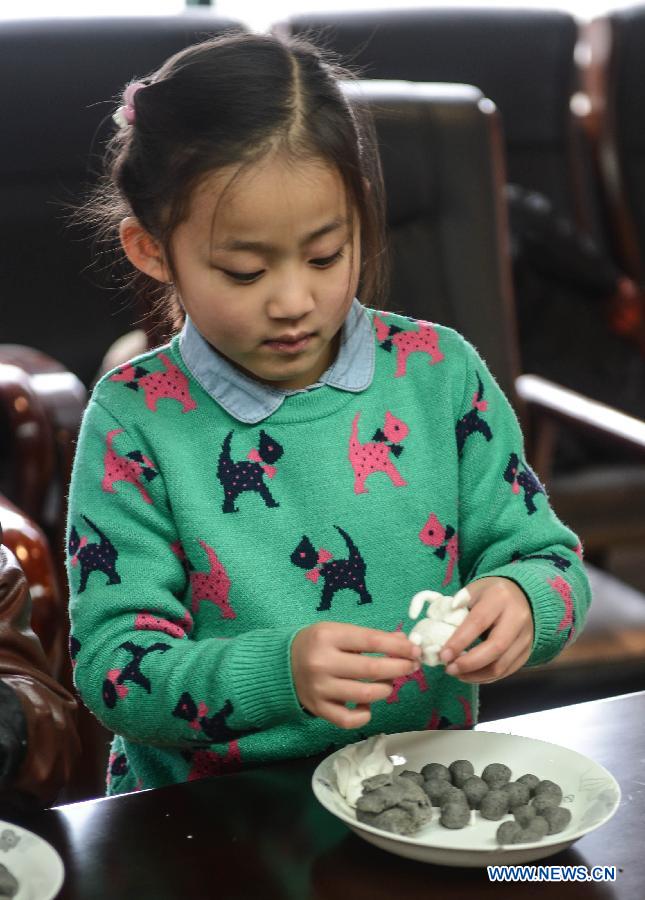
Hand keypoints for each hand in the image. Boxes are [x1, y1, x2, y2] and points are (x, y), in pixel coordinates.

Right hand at [291, 622, 421, 728]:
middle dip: (399, 668)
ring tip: (388, 683)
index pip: (371, 641)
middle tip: (411, 666)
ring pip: (365, 695)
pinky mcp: (318, 709)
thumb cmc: (317, 644)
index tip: (414, 650)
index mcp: (328, 636)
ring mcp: (319, 688)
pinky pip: (348, 720)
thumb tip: (404, 642)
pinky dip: (364, 714)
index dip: (398, 647)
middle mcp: (322, 663)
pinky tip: (366, 705)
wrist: (282, 663)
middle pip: (371, 670)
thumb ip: (370, 637)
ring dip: (385, 690)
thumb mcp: (339, 631)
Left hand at [438, 577, 533, 682]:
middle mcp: (517, 618)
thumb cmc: (490, 593)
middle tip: (449, 669)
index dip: (459, 641)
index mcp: (499, 598)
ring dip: (476, 675)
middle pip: (495, 648)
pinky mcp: (527, 651)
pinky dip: (486, 677)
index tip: (443, 655)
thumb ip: (457, 607)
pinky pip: (507, 671)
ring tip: (457, 673)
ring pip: (502, 665)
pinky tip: (470, 674)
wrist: (523, 594)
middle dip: (469, 663)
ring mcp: (525, 637)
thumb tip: (440, 629)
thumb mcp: (473, 591)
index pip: (478, 622)